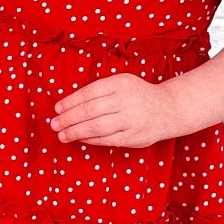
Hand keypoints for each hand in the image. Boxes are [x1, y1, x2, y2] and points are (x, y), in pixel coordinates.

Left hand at [51, 75, 178, 148]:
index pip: (89, 92)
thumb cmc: (137, 96)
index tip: (57, 108)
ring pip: (97, 126)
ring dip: (76, 131)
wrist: (169, 109)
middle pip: (90, 110)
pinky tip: (79, 138)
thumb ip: (100, 91)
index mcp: (121, 83)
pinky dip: (90, 139)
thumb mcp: (122, 83)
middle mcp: (126, 100)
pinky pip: (106, 139)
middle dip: (69, 118)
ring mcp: (131, 119)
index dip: (70, 101)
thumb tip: (68, 105)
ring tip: (62, 134)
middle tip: (54, 124)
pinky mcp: (134, 137)